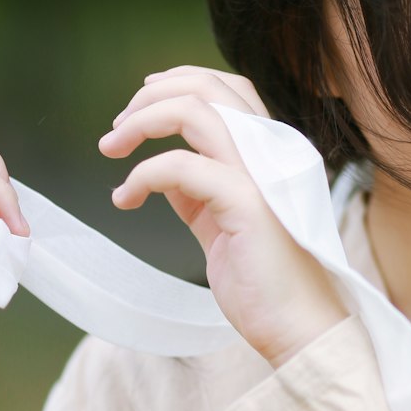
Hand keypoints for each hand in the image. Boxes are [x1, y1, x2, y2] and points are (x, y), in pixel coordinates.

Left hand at [98, 66, 347, 366]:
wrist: (299, 328)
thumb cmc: (264, 282)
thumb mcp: (222, 222)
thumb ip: (198, 189)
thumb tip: (160, 169)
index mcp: (271, 153)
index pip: (229, 89)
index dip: (181, 82)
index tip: (139, 103)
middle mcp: (273, 152)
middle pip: (210, 86)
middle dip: (152, 96)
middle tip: (116, 129)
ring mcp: (262, 173)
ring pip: (196, 110)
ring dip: (142, 121)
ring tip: (111, 147)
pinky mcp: (247, 202)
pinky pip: (181, 166)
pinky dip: (143, 175)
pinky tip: (125, 199)